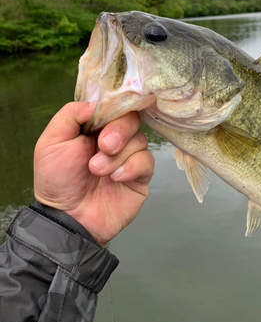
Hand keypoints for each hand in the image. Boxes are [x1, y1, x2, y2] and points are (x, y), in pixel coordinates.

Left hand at [33, 102, 153, 245]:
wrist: (67, 219)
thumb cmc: (56, 180)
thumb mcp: (51, 141)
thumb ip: (71, 114)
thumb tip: (97, 103)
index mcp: (94, 128)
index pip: (114, 106)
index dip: (113, 109)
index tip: (102, 122)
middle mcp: (114, 140)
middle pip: (132, 119)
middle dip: (119, 131)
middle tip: (104, 146)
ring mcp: (128, 158)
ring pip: (140, 140)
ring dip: (118, 155)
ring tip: (98, 171)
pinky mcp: (140, 177)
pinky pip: (147, 162)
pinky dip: (131, 167)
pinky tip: (116, 178)